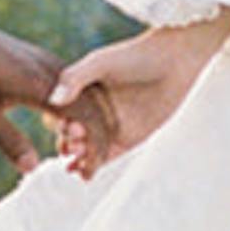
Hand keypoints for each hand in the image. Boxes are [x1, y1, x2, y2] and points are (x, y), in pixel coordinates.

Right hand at [50, 16, 229, 176]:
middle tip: (73, 145)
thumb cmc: (136, 56)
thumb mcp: (101, 63)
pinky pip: (105, 157)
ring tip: (74, 164)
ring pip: (86, 148)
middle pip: (72, 133)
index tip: (67, 127)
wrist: (175, 62)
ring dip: (77, 158)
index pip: (62, 113)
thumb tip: (54, 101)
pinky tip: (83, 175)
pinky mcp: (127, 139)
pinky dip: (92, 167)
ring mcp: (110, 125)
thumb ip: (75, 78)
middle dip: (68, 143)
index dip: (59, 123)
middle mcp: (94, 109)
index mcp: (82, 90)